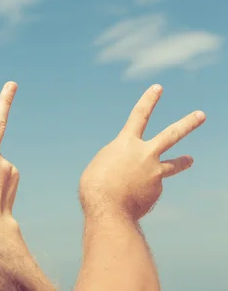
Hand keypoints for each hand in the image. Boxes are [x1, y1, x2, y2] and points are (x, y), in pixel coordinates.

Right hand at [79, 84, 205, 221]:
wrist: (108, 209)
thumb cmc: (96, 186)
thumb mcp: (101, 165)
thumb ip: (118, 161)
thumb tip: (132, 172)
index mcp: (125, 143)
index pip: (139, 115)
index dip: (149, 100)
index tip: (158, 88)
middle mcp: (145, 154)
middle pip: (172, 135)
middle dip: (188, 123)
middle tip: (201, 115)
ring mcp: (155, 173)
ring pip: (174, 165)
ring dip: (184, 161)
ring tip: (192, 159)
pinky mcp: (156, 192)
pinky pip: (149, 189)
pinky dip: (139, 192)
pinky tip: (129, 200)